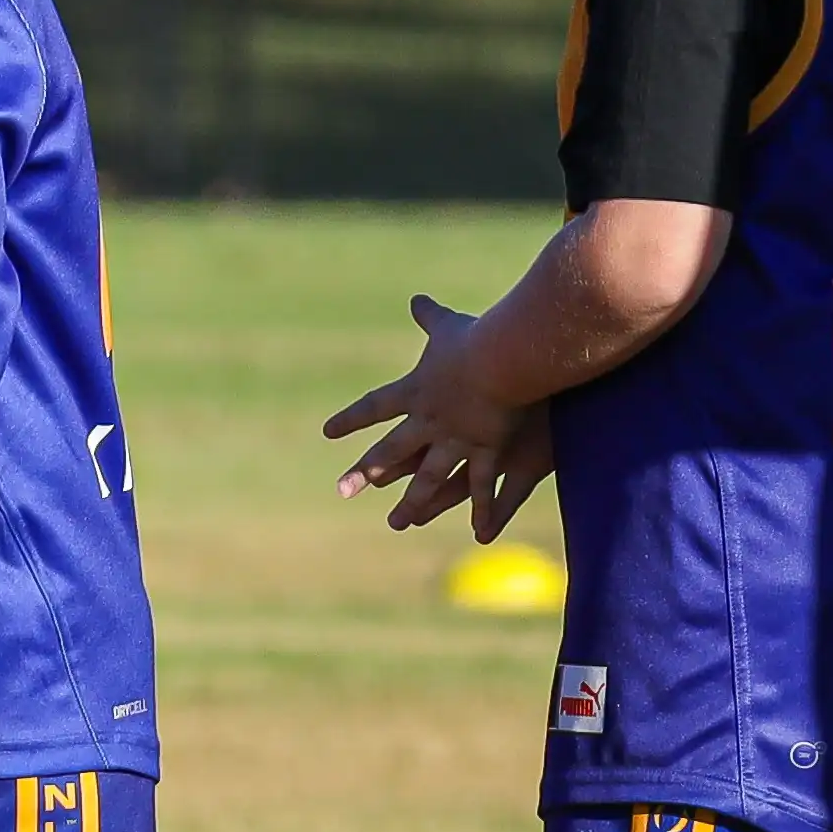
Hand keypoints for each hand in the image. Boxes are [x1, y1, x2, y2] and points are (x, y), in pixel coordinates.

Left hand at [325, 292, 526, 533]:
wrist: (503, 357)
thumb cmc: (477, 337)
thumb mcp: (449, 324)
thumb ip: (431, 316)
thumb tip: (416, 298)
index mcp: (415, 391)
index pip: (375, 406)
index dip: (352, 419)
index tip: (328, 433)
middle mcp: (428, 421)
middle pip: (391, 450)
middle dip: (367, 471)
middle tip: (342, 490)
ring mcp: (456, 440)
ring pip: (429, 477)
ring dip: (414, 501)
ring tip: (397, 523)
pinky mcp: (487, 451)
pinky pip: (482, 487)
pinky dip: (481, 510)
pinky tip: (478, 534)